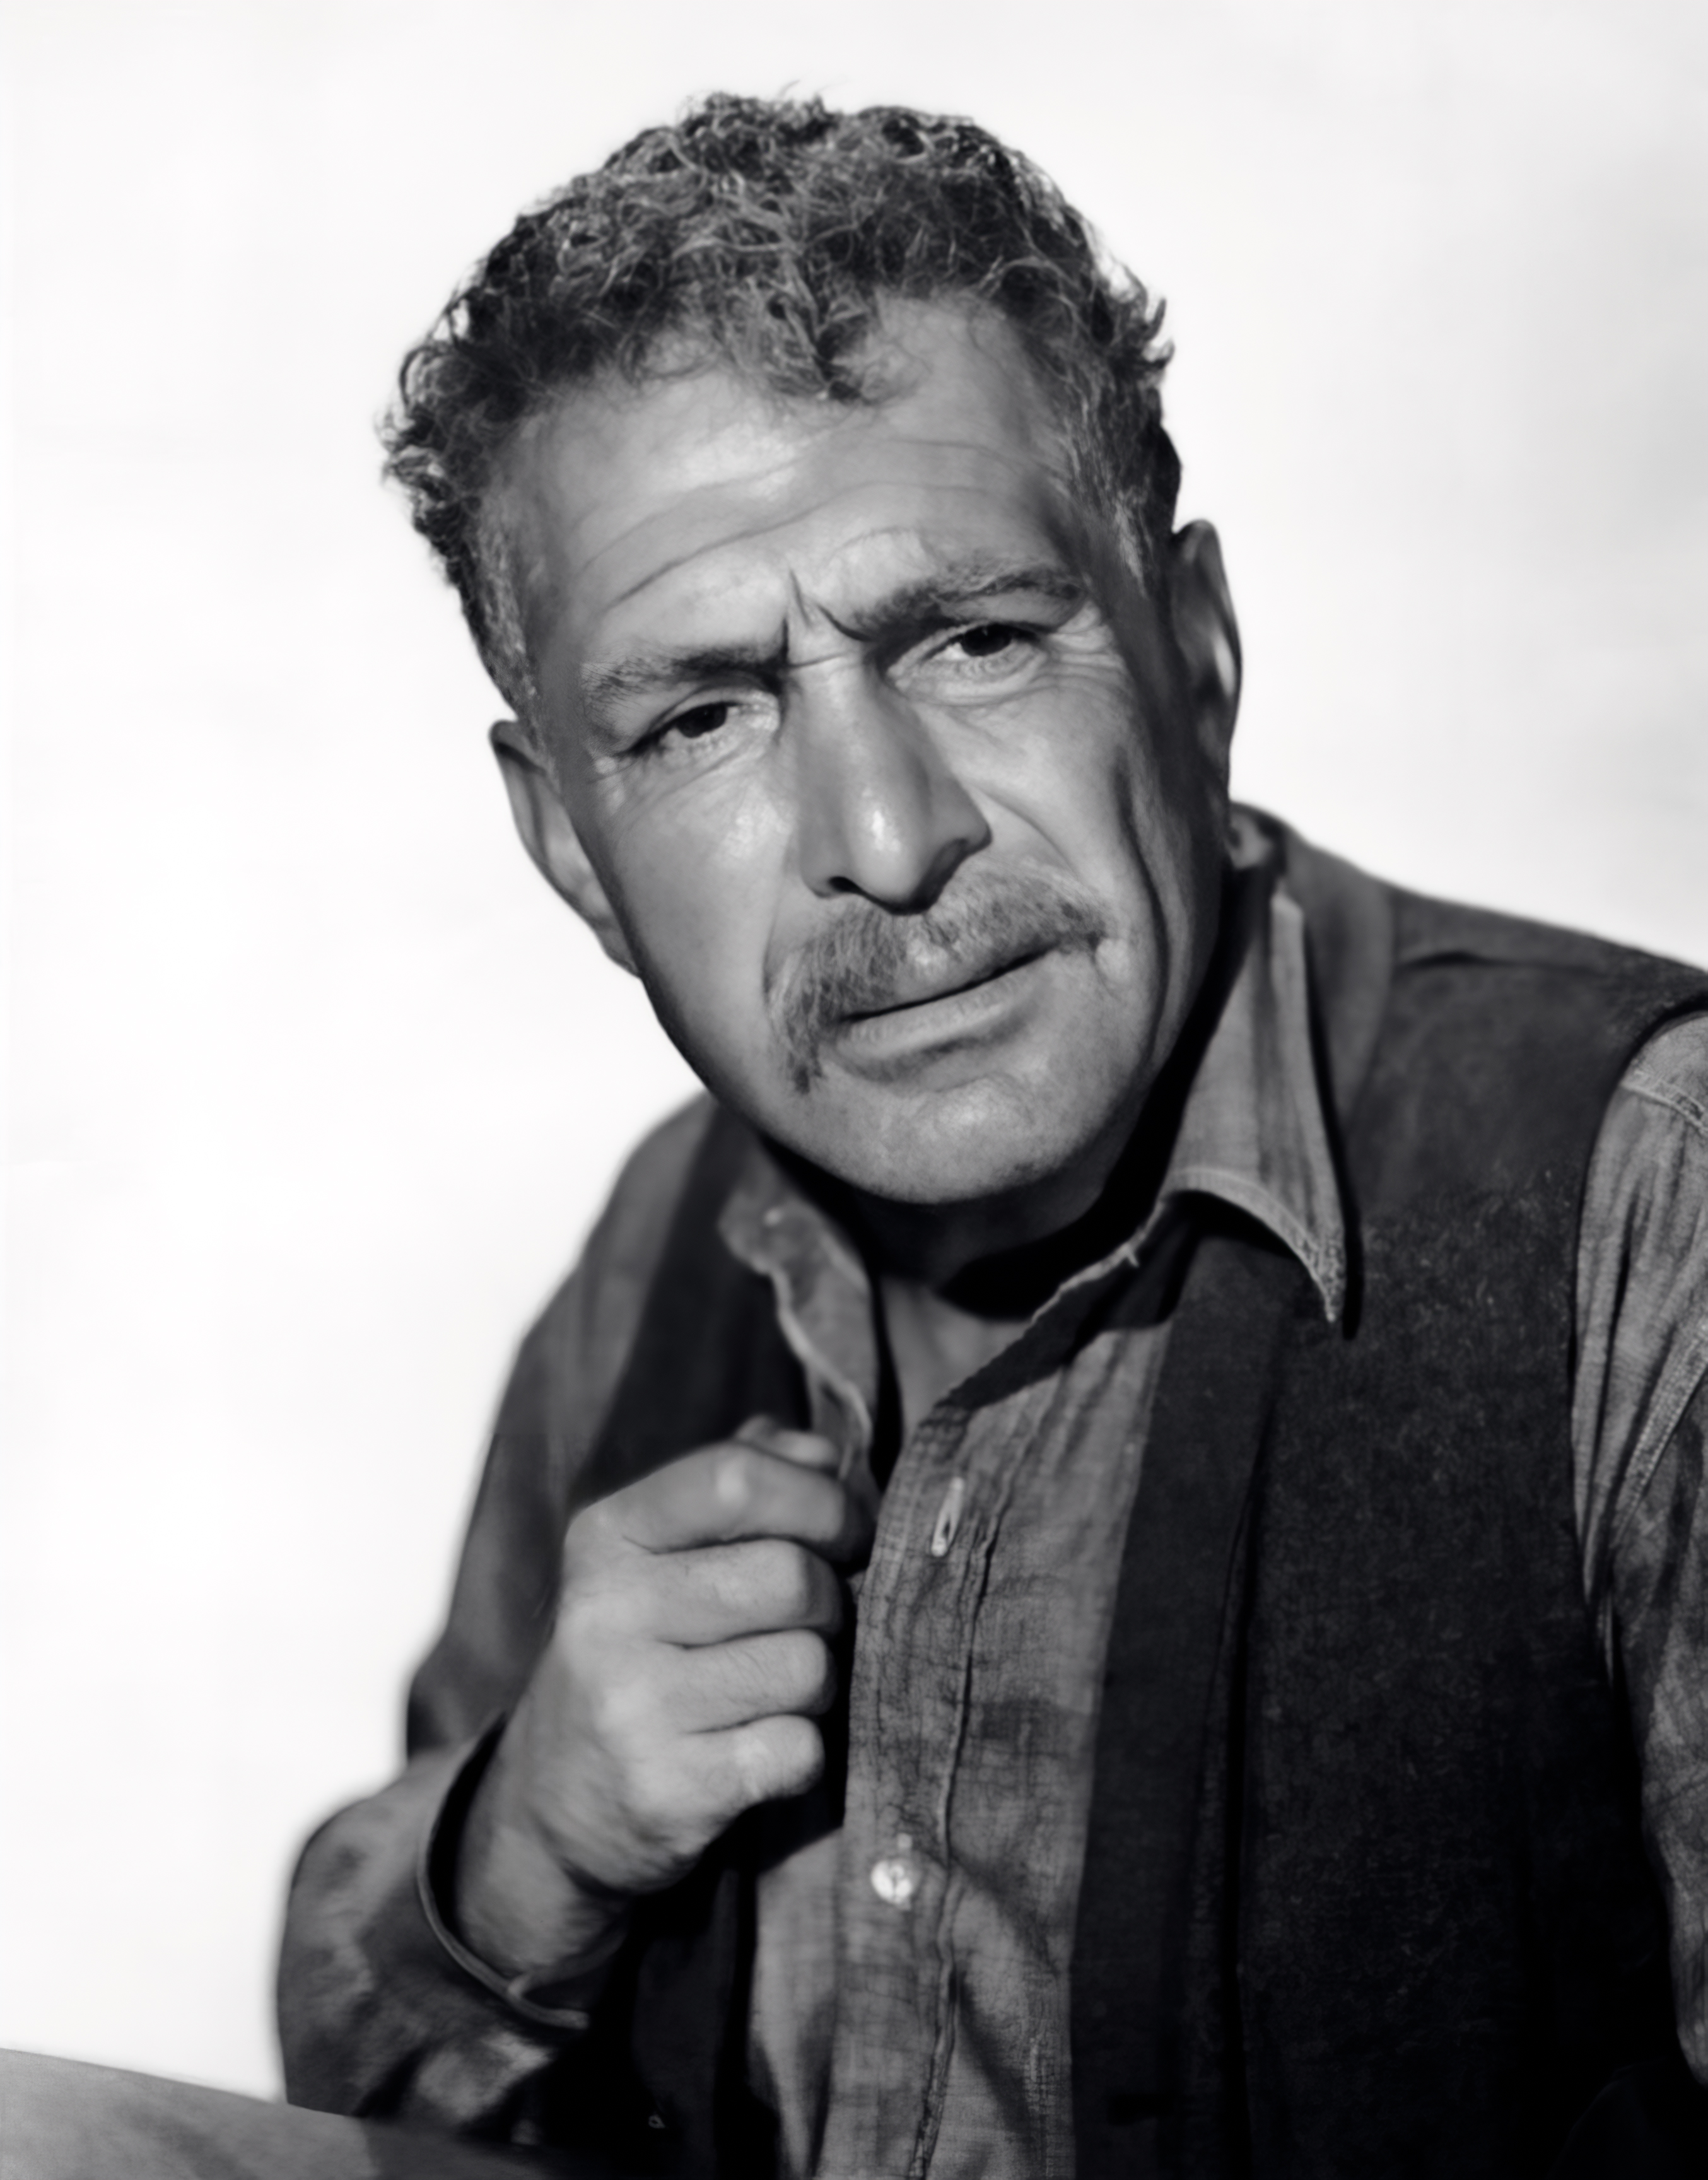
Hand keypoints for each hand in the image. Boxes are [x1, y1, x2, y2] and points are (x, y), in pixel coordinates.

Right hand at [455, 1419, 871, 1979]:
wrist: (555, 1802)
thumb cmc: (640, 1653)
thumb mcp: (659, 1552)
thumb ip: (742, 1484)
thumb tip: (825, 1455)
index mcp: (609, 1535)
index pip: (735, 1476)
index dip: (820, 1500)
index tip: (847, 1536)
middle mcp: (608, 1611)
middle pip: (792, 1578)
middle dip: (832, 1604)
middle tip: (811, 1628)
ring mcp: (632, 1706)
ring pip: (808, 1666)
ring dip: (818, 1683)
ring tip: (775, 1691)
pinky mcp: (667, 1791)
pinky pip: (799, 1750)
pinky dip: (801, 1753)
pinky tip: (758, 1749)